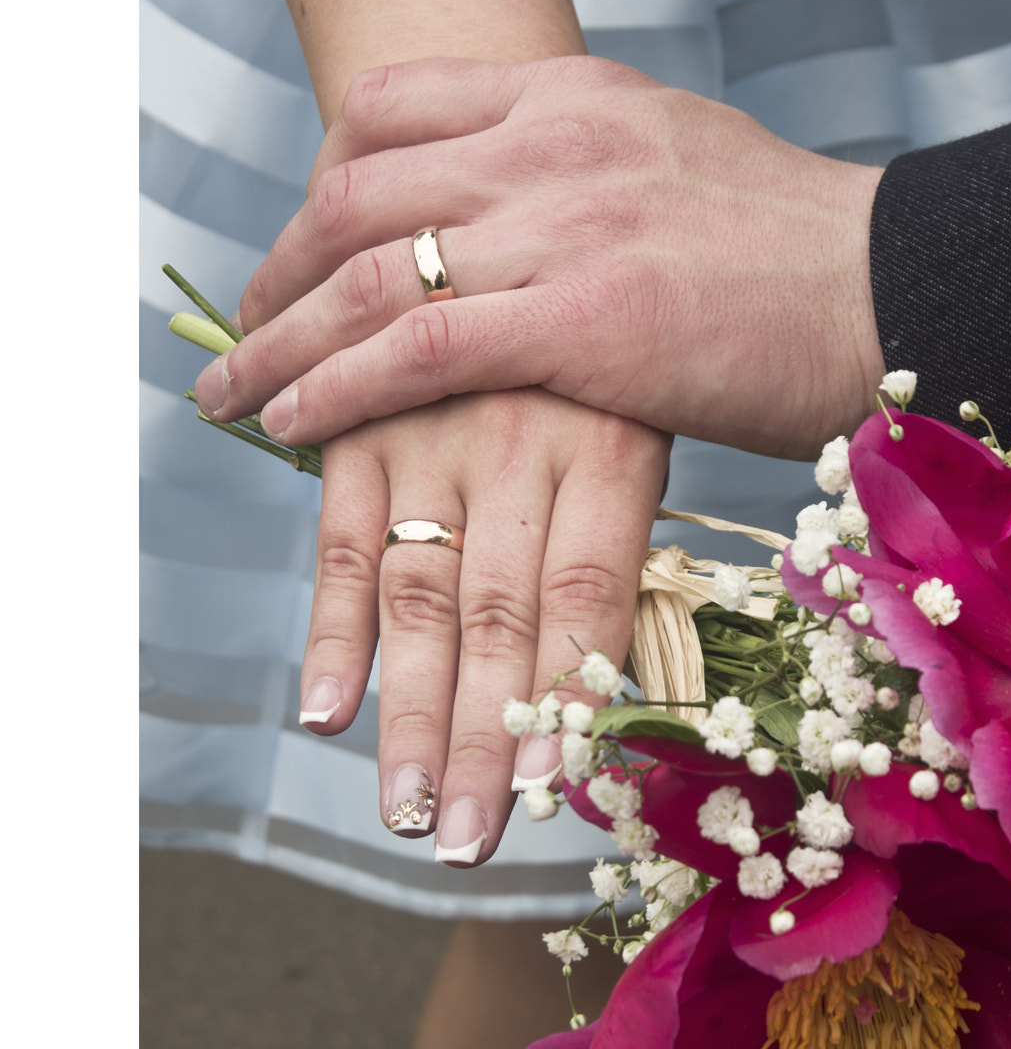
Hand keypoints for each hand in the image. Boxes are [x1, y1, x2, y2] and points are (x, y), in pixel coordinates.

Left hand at [192, 56, 886, 463]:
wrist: (898, 289)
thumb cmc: (805, 253)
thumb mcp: (684, 159)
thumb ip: (595, 166)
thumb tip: (540, 209)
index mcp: (575, 93)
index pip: (392, 105)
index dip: (321, 175)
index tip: (304, 238)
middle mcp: (551, 143)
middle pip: (354, 188)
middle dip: (278, 267)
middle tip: (244, 328)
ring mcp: (562, 225)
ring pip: (365, 271)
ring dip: (279, 340)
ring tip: (236, 394)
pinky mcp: (580, 320)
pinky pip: (415, 348)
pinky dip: (337, 387)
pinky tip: (297, 423)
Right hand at [305, 385, 668, 864]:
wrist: (521, 206)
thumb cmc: (604, 344)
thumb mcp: (643, 412)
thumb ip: (620, 532)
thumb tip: (607, 683)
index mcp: (612, 444)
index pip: (587, 591)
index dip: (567, 691)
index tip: (554, 789)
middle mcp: (519, 440)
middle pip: (499, 617)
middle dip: (482, 740)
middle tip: (467, 842)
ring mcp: (432, 430)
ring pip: (420, 596)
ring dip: (408, 714)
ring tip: (408, 812)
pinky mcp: (362, 423)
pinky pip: (343, 541)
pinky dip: (333, 630)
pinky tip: (327, 712)